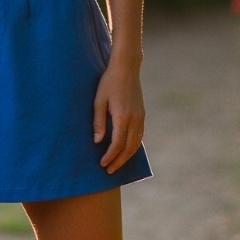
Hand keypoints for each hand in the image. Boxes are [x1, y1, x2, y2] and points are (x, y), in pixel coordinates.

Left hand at [92, 57, 144, 172]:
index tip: (102, 164)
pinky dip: (133, 147)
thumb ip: (98, 122)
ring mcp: (140, 117)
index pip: (117, 144)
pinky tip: (126, 151)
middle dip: (119, 161)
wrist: (126, 68)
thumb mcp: (98, 101)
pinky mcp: (142, 115)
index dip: (110, 156)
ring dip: (127, 156)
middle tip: (109, 171)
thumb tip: (97, 142)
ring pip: (136, 144)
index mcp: (123, 116)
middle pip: (128, 148)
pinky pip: (139, 136)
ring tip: (117, 165)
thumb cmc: (108, 82)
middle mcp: (134, 119)